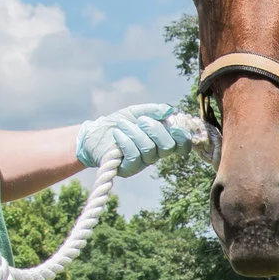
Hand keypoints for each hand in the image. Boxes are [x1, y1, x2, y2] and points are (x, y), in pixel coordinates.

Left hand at [76, 102, 199, 174]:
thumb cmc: (119, 122)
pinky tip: (117, 133)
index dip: (183, 137)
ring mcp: (143, 163)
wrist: (95, 133)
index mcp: (163, 139)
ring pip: (149, 150)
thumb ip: (153, 110)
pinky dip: (126, 141)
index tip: (175, 125)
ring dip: (136, 133)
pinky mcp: (129, 169)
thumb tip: (169, 110)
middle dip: (155, 130)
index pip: (182, 144)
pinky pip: (134, 156)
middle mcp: (156, 153)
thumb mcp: (137, 112)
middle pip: (168, 147)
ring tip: (122, 125)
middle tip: (141, 121)